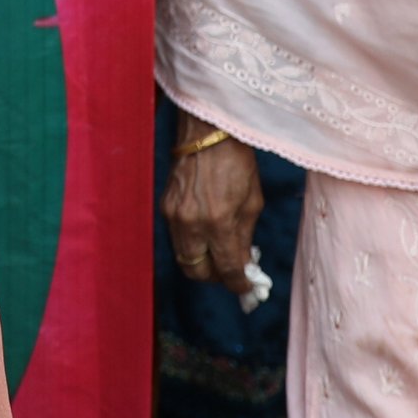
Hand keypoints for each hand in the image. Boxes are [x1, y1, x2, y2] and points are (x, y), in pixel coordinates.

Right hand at [164, 134, 265, 287]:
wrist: (207, 131)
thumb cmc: (237, 161)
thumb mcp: (252, 201)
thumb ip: (245, 237)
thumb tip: (244, 264)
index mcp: (218, 222)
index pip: (227, 269)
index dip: (239, 284)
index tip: (247, 287)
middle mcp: (191, 223)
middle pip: (197, 272)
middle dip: (216, 277)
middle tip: (231, 273)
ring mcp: (173, 216)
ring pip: (184, 257)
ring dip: (202, 262)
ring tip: (219, 253)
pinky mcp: (165, 207)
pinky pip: (177, 238)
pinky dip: (192, 244)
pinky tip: (206, 234)